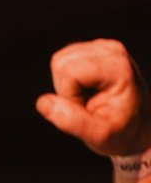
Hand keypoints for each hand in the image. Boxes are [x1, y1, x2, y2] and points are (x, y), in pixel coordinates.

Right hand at [37, 38, 150, 156]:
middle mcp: (111, 50)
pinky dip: (67, 79)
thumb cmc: (121, 132)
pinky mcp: (93, 49)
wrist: (138, 125)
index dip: (69, 94)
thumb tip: (43, 103)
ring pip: (58, 60)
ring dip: (65, 84)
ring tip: (88, 97)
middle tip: (87, 103)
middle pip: (60, 62)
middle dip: (65, 88)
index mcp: (117, 66)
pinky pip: (62, 61)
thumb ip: (71, 120)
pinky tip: (86, 89)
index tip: (88, 108)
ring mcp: (103, 46)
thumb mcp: (99, 135)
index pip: (68, 70)